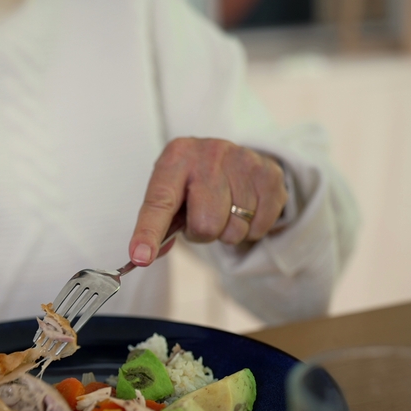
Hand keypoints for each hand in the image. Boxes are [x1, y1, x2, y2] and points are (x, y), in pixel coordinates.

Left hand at [129, 137, 285, 264]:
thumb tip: (144, 256)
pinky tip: (246, 209)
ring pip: (235, 229)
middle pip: (205, 224)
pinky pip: (259, 226)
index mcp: (175, 158)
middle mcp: (207, 153)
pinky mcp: (269, 173)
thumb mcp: (171, 194)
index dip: (148, 233)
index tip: (141, 257)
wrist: (231, 156)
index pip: (159, 203)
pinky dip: (252, 228)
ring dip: (228, 231)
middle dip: (203, 232)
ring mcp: (241, 160)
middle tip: (204, 217)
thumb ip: (159, 226)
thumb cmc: (193, 183)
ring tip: (224, 210)